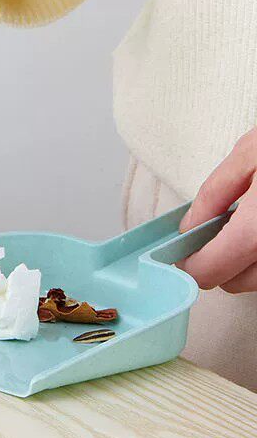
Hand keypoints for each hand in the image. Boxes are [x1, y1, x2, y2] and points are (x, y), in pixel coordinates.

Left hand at [179, 128, 256, 291]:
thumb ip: (213, 196)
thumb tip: (190, 228)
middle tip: (222, 230)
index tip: (188, 250)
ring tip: (255, 221)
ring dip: (250, 261)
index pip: (212, 271)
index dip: (193, 263)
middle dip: (222, 263)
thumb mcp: (249, 154)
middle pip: (239, 282)